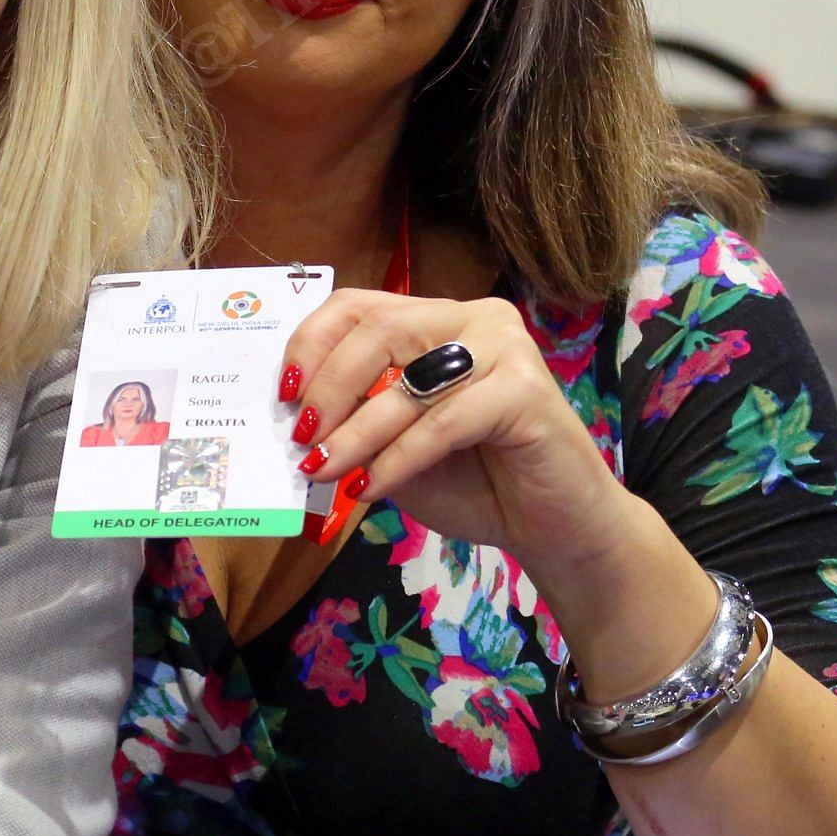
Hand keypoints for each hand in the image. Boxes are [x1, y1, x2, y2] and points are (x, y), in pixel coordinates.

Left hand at [284, 290, 632, 567]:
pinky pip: (443, 420)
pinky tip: (370, 488)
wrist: (554, 528)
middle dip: (328, 388)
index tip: (282, 395)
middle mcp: (474, 318)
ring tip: (324, 471)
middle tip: (302, 438)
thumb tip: (295, 419)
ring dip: (356, 431)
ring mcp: (506, 346)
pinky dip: (398, 457)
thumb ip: (357, 420)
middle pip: (379, 330)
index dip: (311, 344)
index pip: (360, 306)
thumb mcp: (396, 448)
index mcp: (438, 320)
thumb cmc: (476, 483)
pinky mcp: (527, 388)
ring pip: (408, 378)